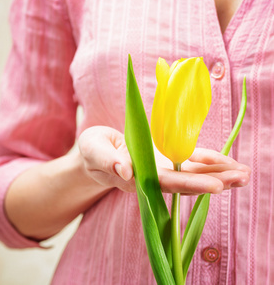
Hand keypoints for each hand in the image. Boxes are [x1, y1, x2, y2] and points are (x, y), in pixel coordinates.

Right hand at [78, 126, 250, 194]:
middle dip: (215, 181)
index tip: (217, 186)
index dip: (191, 184)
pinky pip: (188, 160)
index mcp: (136, 178)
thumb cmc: (92, 151)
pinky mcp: (165, 159)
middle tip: (244, 178)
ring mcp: (161, 169)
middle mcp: (153, 178)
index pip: (167, 183)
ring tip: (244, 173)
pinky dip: (208, 161)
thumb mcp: (93, 151)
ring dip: (218, 173)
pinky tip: (227, 161)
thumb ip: (107, 160)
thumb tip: (125, 171)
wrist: (98, 154)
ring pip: (192, 174)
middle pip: (187, 183)